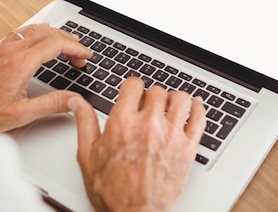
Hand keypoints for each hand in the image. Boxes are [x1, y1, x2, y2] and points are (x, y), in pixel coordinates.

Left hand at [0, 23, 92, 131]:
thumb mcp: (20, 114)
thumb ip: (51, 105)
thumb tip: (74, 100)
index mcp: (21, 62)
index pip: (57, 44)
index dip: (76, 48)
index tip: (87, 55)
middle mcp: (13, 50)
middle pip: (50, 33)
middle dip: (70, 42)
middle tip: (81, 57)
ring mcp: (4, 47)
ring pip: (37, 29)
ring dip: (56, 35)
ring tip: (67, 47)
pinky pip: (25, 32)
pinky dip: (40, 33)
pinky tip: (41, 39)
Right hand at [69, 78, 205, 211]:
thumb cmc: (112, 192)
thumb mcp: (88, 157)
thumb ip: (84, 124)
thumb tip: (77, 103)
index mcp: (123, 123)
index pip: (134, 85)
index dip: (133, 87)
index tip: (133, 93)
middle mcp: (148, 125)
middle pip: (157, 91)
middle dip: (151, 96)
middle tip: (149, 106)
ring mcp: (171, 135)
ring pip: (181, 99)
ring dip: (175, 99)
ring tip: (170, 106)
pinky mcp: (188, 148)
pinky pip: (200, 118)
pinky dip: (198, 108)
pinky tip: (194, 107)